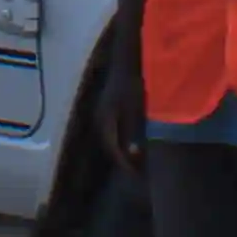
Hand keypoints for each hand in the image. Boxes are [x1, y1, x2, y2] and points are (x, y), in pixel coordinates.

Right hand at [92, 52, 144, 169]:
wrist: (125, 60)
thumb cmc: (131, 83)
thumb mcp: (134, 109)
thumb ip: (132, 132)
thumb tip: (133, 154)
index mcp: (104, 121)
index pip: (113, 150)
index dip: (125, 164)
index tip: (137, 176)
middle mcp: (99, 119)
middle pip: (109, 145)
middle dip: (122, 159)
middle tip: (136, 172)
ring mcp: (102, 112)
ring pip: (110, 137)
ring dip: (121, 149)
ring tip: (134, 160)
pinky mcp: (108, 107)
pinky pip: (113, 129)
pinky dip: (122, 139)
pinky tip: (131, 140)